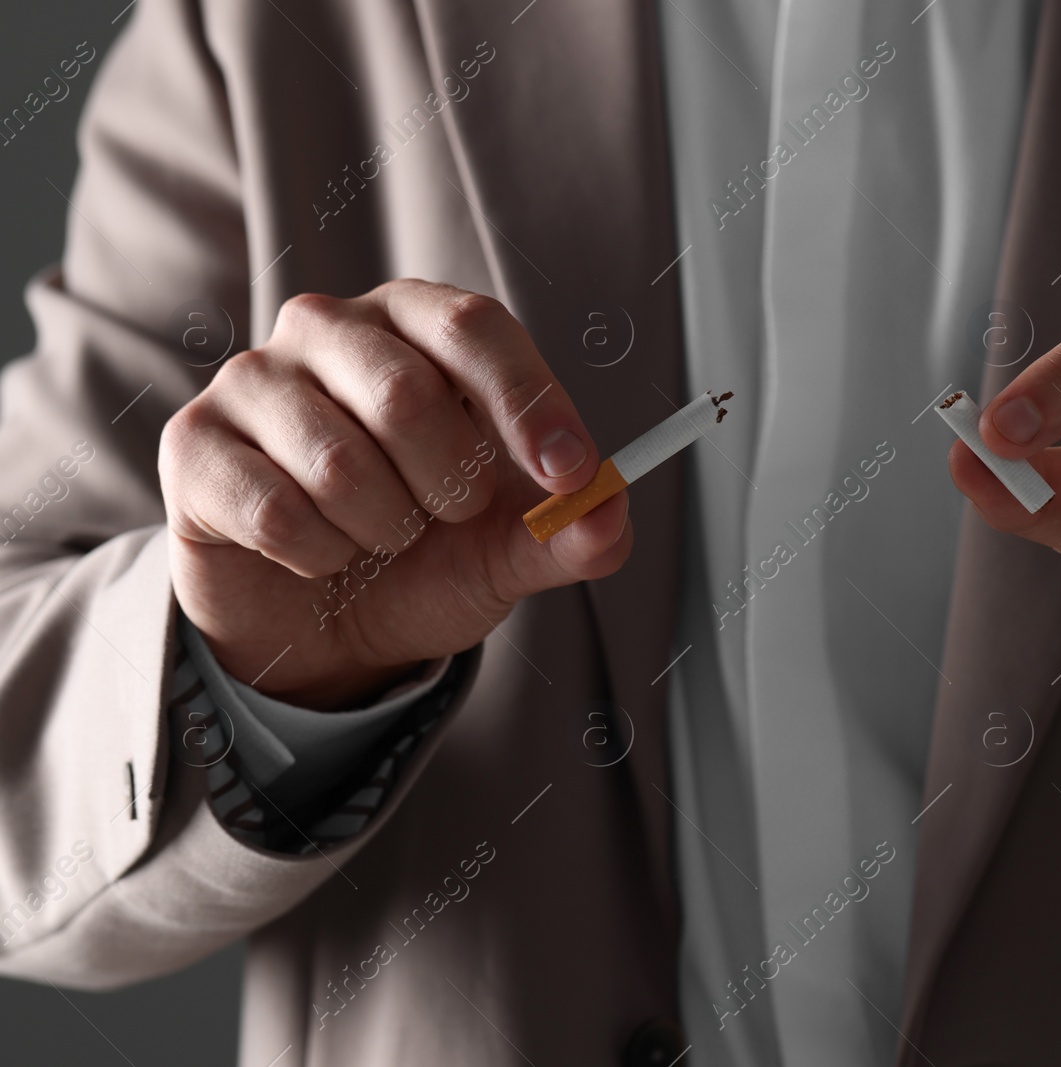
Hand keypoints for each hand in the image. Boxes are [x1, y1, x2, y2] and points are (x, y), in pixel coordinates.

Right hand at [159, 279, 631, 708]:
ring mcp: (252, 379)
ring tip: (377, 536)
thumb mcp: (509, 550)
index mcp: (417, 323)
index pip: (474, 327)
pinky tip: (317, 555)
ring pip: (338, 463)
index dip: (528, 402)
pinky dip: (319, 557)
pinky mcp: (194, 444)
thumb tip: (608, 514)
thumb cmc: (424, 557)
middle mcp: (328, 328)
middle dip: (447, 487)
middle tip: (443, 516)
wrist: (325, 622)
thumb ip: (569, 534)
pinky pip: (276, 511)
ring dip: (381, 530)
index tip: (569, 474)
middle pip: (406, 394)